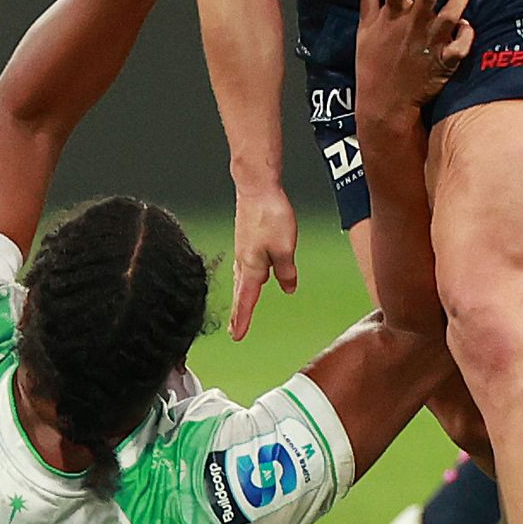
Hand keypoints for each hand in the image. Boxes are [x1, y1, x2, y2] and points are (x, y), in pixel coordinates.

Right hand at [228, 184, 298, 340]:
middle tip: (234, 330)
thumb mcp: (285, 248)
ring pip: (241, 279)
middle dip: (238, 312)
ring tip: (241, 308)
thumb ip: (287, 271)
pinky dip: (245, 277)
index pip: (246, 300)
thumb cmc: (269, 214)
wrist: (256, 187)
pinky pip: (244, 265)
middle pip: (241, 293)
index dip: (242, 320)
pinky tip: (250, 274)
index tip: (237, 336)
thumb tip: (288, 288)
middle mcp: (244, 261)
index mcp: (252, 267)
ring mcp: (243, 249)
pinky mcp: (245, 238)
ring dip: (241, 296)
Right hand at [354, 0, 474, 122]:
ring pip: (452, 14)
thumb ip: (367, 1)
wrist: (385, 104)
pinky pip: (462, 43)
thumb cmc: (372, 66)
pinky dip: (468, 31)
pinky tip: (468, 23)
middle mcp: (412, 26)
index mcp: (391, 17)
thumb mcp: (364, 31)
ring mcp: (430, 44)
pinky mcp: (445, 62)